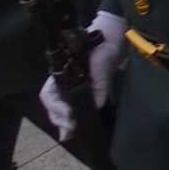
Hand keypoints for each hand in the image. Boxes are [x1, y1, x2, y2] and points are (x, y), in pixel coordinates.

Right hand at [40, 11, 126, 140]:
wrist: (118, 35)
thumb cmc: (107, 42)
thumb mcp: (104, 59)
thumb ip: (100, 80)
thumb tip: (96, 105)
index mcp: (63, 70)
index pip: (49, 92)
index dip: (56, 107)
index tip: (69, 116)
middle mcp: (65, 79)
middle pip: (53, 103)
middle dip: (59, 118)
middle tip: (68, 131)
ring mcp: (74, 85)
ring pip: (61, 107)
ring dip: (63, 122)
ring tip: (69, 134)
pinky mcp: (86, 90)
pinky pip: (74, 106)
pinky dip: (73, 118)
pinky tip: (74, 130)